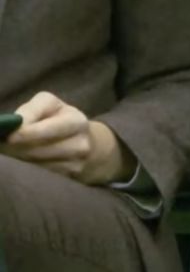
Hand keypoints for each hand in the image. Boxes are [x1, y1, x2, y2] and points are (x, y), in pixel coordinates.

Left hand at [0, 92, 135, 184]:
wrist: (86, 143)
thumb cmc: (59, 119)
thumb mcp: (49, 105)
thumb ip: (32, 110)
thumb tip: (14, 126)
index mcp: (76, 121)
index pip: (47, 130)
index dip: (24, 134)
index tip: (8, 136)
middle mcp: (80, 144)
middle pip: (37, 151)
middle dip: (15, 149)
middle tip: (3, 145)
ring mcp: (76, 165)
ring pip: (35, 166)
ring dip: (19, 160)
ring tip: (13, 152)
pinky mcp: (69, 179)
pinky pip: (40, 177)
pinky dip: (27, 170)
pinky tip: (24, 162)